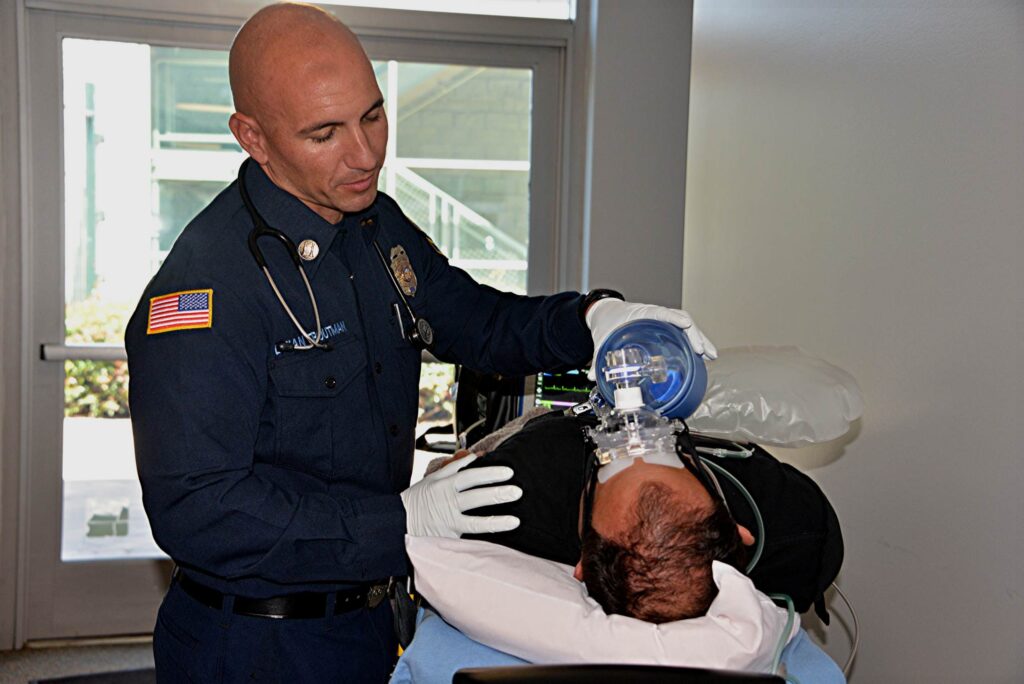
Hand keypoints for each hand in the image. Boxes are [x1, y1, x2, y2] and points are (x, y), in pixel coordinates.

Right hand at [401, 455, 521, 537]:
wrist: (397, 522)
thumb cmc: (418, 499)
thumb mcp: (433, 478)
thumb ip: (455, 467)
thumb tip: (475, 455)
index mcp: (444, 484)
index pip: (471, 476)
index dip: (490, 473)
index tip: (508, 472)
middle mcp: (447, 503)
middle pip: (476, 497)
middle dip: (497, 494)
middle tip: (517, 491)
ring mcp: (448, 522)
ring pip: (475, 522)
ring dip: (496, 521)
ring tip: (515, 521)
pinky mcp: (447, 539)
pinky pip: (468, 539)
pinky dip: (482, 539)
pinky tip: (499, 541)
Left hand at [585, 299, 716, 379]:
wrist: (606, 313)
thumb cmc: (607, 322)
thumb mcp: (601, 340)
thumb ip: (598, 358)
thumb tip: (592, 377)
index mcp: (641, 313)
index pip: (660, 312)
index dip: (673, 318)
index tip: (685, 325)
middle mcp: (655, 315)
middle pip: (681, 319)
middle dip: (695, 334)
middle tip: (704, 351)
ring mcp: (662, 321)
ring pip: (686, 327)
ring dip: (700, 340)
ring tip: (711, 355)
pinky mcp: (664, 328)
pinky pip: (682, 333)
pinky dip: (693, 342)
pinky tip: (702, 356)